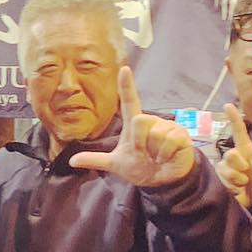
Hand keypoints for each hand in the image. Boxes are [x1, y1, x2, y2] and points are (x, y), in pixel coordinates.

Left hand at [68, 67, 194, 185]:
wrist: (162, 181)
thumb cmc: (141, 167)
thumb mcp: (116, 164)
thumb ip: (96, 160)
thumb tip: (72, 160)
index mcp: (134, 125)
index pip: (129, 102)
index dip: (127, 86)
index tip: (124, 69)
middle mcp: (150, 121)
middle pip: (140, 121)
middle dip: (139, 143)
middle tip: (143, 154)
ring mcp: (167, 127)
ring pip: (155, 134)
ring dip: (153, 152)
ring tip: (156, 156)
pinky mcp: (180, 135)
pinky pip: (169, 142)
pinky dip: (165, 155)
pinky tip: (166, 158)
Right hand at [216, 104, 251, 206]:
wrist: (247, 203)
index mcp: (245, 151)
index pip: (239, 132)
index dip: (233, 119)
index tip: (228, 105)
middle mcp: (232, 157)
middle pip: (231, 154)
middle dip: (240, 166)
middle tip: (246, 175)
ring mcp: (224, 168)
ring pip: (227, 169)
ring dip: (238, 180)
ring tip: (242, 184)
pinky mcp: (216, 179)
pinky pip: (224, 180)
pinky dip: (233, 188)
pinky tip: (235, 191)